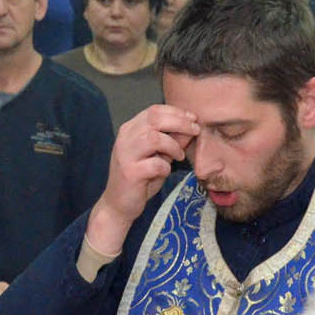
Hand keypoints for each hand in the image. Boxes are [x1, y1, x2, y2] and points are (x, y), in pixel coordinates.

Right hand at [89, 105, 198, 254]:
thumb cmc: (140, 178)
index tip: (193, 118)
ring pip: (154, 138)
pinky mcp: (129, 173)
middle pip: (155, 119)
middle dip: (180, 122)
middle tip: (195, 131)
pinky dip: (166, 167)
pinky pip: (155, 164)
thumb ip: (172, 140)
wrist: (119, 204)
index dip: (176, 112)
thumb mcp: (158, 155)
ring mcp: (125, 155)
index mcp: (130, 130)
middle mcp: (125, 138)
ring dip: (173, 145)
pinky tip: (165, 172)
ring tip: (178, 156)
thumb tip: (191, 127)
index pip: (154, 110)